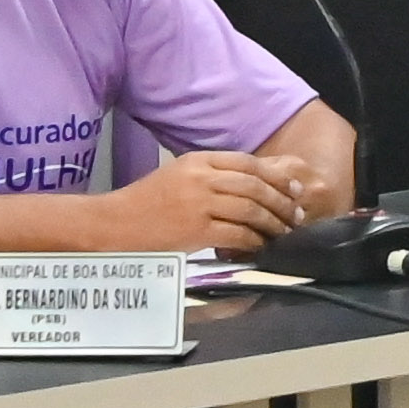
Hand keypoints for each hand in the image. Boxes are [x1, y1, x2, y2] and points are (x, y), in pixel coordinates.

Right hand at [111, 147, 317, 256]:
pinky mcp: (197, 230)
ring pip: (251, 209)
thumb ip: (210, 177)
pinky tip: (262, 246)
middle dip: (282, 201)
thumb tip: (250, 187)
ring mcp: (199, 203)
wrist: (112, 225)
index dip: (275, 176)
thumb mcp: (177, 177)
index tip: (292, 188)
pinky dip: (255, 241)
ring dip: (274, 222)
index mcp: (197, 160)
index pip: (247, 162)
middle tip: (296, 214)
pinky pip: (238, 233)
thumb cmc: (144, 205)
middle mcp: (201, 177)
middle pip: (255, 185)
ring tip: (284, 232)